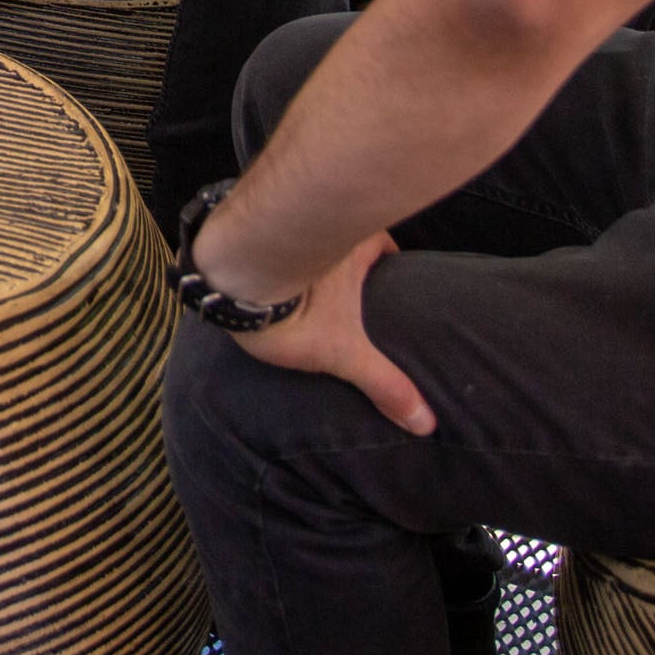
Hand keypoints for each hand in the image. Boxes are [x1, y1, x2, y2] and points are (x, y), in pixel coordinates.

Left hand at [200, 227, 433, 435]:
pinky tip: (264, 287)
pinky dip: (269, 264)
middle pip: (342, 239)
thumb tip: (425, 422)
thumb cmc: (294, 310)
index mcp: (350, 250)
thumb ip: (383, 384)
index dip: (386, 253)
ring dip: (305, 260)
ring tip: (307, 292)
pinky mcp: (246, 242)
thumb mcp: (343, 353)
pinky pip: (266, 249)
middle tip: (351, 286)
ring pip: (303, 243)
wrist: (229, 279)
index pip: (381, 241)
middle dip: (346, 258)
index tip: (390, 267)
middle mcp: (318, 232)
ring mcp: (282, 233)